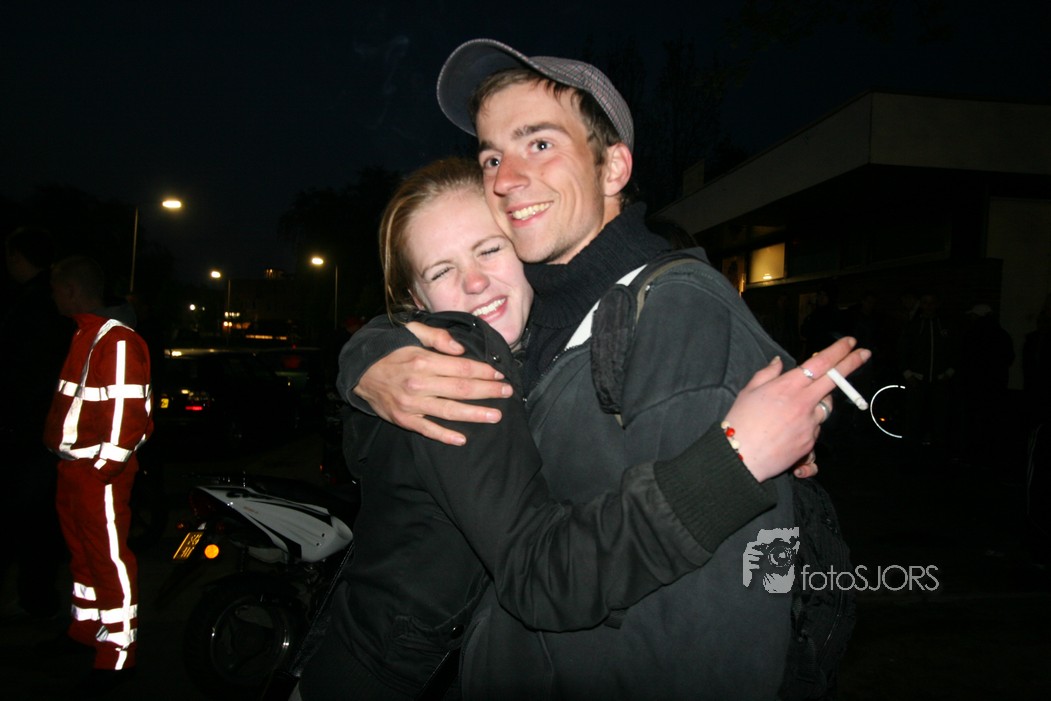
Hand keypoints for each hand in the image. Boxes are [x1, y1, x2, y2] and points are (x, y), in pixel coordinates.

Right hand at [354, 322, 512, 445]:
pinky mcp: (403, 419)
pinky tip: (462, 439)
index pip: (462, 367)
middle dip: (488, 391)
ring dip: (475, 414)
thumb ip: (437, 337)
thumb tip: (461, 349)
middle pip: (461, 389)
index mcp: (422, 361)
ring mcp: (411, 404)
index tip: (499, 374)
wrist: (358, 372)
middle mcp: (418, 384)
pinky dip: (444, 436)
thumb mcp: (410, 332)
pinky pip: (427, 430)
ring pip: (449, 411)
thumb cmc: (388, 350)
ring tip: (495, 415)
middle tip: (507, 392)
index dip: (484, 371)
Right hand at [722, 336, 869, 482]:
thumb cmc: (741, 421)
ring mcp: (810, 423)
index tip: (850, 342)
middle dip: (852, 363)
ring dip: (820, 401)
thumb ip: (767, 373)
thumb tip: (778, 362)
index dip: (838, 350)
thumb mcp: (749, 391)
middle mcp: (804, 402)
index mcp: (789, 386)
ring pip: (826, 406)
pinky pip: (815, 428)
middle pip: (836, 379)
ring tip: (800, 406)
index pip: (821, 363)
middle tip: (864, 353)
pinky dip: (807, 425)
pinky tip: (789, 429)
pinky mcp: (810, 442)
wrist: (741, 456)